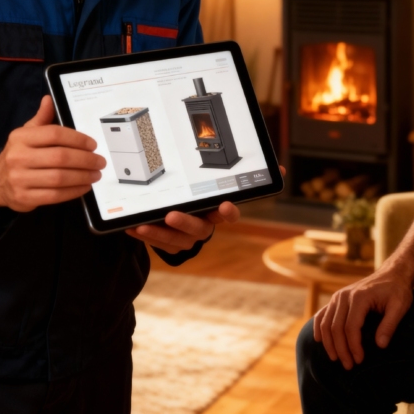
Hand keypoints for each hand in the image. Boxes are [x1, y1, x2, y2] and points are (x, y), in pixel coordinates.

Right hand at [0, 96, 104, 211]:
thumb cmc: (20, 153)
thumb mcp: (27, 133)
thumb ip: (41, 118)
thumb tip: (49, 99)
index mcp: (21, 138)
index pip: (54, 134)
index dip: (77, 139)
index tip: (93, 145)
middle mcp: (18, 157)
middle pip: (60, 157)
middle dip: (85, 160)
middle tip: (100, 161)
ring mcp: (20, 179)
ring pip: (59, 178)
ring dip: (83, 176)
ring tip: (96, 174)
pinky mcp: (24, 197)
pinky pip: (55, 195)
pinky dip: (74, 191)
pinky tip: (84, 186)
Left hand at [125, 164, 283, 252]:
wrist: (186, 222)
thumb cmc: (205, 199)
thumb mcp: (220, 184)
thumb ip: (247, 176)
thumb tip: (281, 169)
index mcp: (218, 212)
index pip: (230, 215)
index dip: (228, 212)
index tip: (225, 205)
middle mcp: (205, 227)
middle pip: (199, 229)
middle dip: (186, 223)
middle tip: (173, 214)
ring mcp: (186, 238)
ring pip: (175, 239)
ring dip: (159, 232)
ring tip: (143, 223)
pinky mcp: (168, 243)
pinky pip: (156, 242)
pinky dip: (144, 234)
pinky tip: (132, 226)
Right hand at [313, 265, 413, 369]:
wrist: (392, 274)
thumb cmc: (397, 290)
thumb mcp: (400, 306)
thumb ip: (390, 325)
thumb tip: (380, 346)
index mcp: (360, 297)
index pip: (351, 327)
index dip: (353, 346)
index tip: (359, 360)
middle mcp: (345, 295)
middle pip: (336, 327)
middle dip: (340, 349)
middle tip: (348, 366)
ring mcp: (338, 296)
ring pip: (326, 322)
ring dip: (329, 343)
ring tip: (336, 359)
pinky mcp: (337, 298)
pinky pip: (322, 314)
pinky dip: (318, 327)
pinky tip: (319, 340)